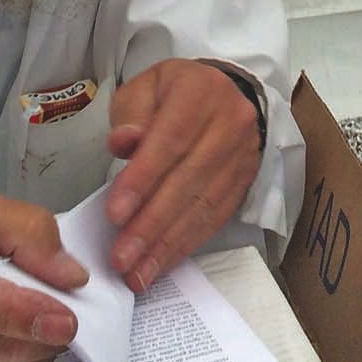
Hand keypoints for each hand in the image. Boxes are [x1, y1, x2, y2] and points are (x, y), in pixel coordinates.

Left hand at [104, 58, 264, 290]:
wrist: (224, 91)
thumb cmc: (173, 93)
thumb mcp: (144, 88)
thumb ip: (130, 114)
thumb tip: (124, 142)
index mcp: (200, 91)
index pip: (171, 140)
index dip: (143, 179)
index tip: (115, 215)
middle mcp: (230, 121)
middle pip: (188, 179)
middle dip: (152, 223)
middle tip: (121, 258)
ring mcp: (243, 152)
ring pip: (205, 204)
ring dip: (168, 243)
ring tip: (138, 273)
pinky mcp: (246, 178)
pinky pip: (217, 216)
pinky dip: (188, 243)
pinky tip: (163, 262)